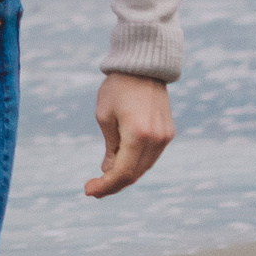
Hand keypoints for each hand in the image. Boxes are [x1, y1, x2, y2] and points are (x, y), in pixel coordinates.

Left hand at [86, 71, 173, 197]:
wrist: (143, 66)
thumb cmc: (118, 88)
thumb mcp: (104, 116)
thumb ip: (110, 147)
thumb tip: (109, 171)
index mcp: (138, 134)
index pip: (122, 172)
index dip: (105, 185)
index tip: (88, 190)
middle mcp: (156, 139)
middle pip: (134, 174)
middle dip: (113, 184)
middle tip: (92, 188)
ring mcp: (164, 137)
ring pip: (143, 168)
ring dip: (124, 176)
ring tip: (103, 178)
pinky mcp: (168, 133)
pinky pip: (150, 157)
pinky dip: (135, 164)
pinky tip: (119, 164)